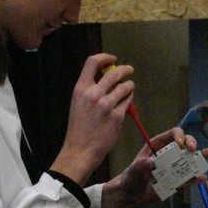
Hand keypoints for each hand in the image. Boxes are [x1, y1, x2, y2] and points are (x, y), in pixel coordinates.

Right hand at [48, 53, 133, 184]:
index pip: (92, 62)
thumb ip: (90, 89)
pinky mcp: (117, 116)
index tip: (112, 58)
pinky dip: (129, 99)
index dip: (105, 57)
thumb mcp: (78, 103)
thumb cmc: (79, 129)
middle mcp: (93, 94)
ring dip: (129, 85)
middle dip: (125, 69)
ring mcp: (106, 105)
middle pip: (114, 72)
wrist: (80, 150)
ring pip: (125, 86)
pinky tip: (126, 102)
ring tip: (128, 88)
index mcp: (80, 89)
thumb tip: (106, 78)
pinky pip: (128, 101)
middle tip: (129, 70)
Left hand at [100, 127, 207, 207]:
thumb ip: (139, 167)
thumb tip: (149, 162)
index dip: (178, 135)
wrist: (132, 195)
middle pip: (185, 143)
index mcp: (158, 145)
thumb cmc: (131, 178)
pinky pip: (188, 177)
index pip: (172, 134)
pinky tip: (202, 177)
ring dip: (200, 157)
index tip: (179, 144)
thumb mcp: (133, 172)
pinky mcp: (178, 180)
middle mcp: (169, 154)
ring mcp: (175, 167)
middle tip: (192, 150)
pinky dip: (195, 177)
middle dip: (191, 143)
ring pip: (190, 159)